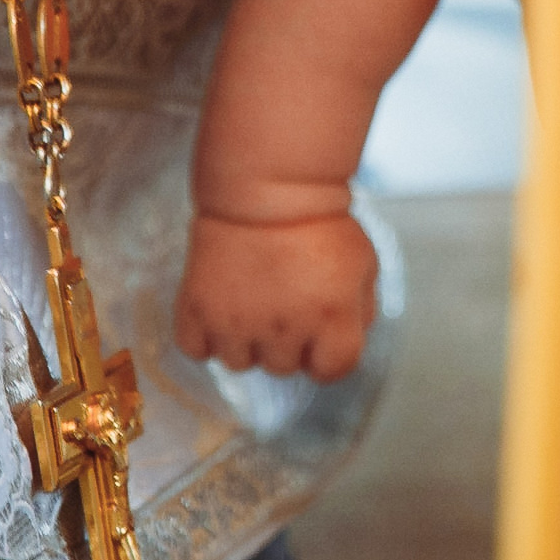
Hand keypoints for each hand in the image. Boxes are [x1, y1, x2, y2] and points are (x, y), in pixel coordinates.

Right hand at [174, 211, 378, 381]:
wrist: (268, 187)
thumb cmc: (320, 222)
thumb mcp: (363, 262)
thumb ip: (363, 309)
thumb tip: (349, 340)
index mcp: (332, 318)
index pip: (334, 371)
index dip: (329, 356)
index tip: (322, 337)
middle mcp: (285, 329)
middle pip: (284, 369)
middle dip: (289, 343)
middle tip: (285, 304)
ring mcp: (238, 322)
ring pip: (240, 363)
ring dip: (247, 342)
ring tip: (252, 304)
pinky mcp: (199, 309)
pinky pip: (196, 350)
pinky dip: (206, 337)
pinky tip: (221, 310)